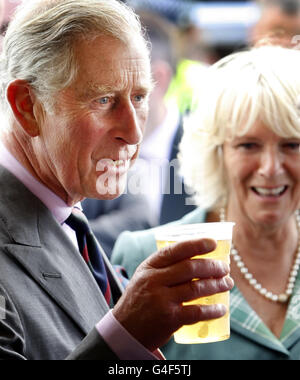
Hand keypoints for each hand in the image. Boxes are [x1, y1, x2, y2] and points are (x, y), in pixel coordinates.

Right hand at [112, 238, 233, 351]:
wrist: (125, 330)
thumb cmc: (140, 299)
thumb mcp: (144, 277)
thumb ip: (164, 267)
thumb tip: (197, 257)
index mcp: (149, 267)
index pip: (174, 250)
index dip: (196, 245)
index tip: (213, 243)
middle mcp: (154, 281)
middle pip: (189, 268)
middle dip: (212, 266)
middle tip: (224, 268)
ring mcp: (161, 300)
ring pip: (196, 288)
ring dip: (216, 285)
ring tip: (227, 283)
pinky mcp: (169, 319)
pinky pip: (196, 312)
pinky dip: (212, 310)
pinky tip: (222, 308)